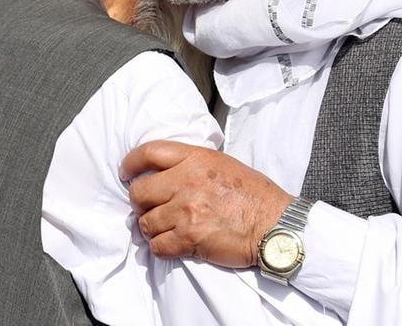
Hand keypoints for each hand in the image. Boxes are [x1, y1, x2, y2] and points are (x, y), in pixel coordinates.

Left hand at [120, 140, 291, 267]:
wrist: (275, 224)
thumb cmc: (255, 195)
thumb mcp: (224, 164)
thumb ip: (194, 165)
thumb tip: (168, 172)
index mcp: (196, 158)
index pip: (149, 152)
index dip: (130, 163)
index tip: (126, 172)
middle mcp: (187, 181)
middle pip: (139, 192)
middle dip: (139, 203)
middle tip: (148, 208)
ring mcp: (186, 211)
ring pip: (145, 223)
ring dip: (151, 229)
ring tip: (164, 229)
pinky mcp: (189, 238)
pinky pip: (158, 246)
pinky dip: (161, 248)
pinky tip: (172, 244)